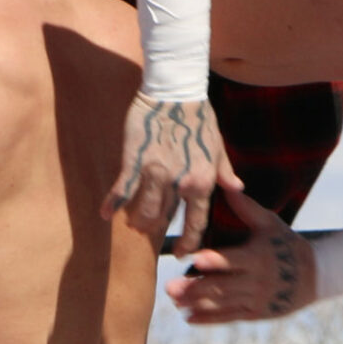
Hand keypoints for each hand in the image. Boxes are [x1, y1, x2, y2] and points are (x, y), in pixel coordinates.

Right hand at [107, 94, 242, 255]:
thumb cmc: (199, 116)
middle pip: (164, 220)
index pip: (196, 223)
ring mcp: (156, 174)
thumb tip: (238, 188)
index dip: (188, 242)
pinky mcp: (135, 161)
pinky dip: (112, 204)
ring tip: (133, 223)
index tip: (181, 253)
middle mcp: (181, 183)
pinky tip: (105, 214)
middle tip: (148, 232)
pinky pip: (122, 189)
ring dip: (137, 221)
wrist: (175, 90)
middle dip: (154, 230)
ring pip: (143, 211)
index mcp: (203, 182)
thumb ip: (225, 171)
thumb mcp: (217, 146)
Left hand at [165, 190, 313, 322]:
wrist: (315, 275)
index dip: (216, 261)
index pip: (234, 259)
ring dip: (197, 304)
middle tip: (169, 288)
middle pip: (223, 286)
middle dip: (196, 288)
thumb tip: (229, 184)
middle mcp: (258, 281)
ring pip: (223, 304)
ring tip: (174, 302)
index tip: (196, 259)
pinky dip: (209, 319)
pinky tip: (188, 318)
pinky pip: (230, 317)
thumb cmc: (286, 243)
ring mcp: (257, 300)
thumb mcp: (270, 224)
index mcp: (258, 256)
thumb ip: (246, 208)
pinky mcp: (256, 314)